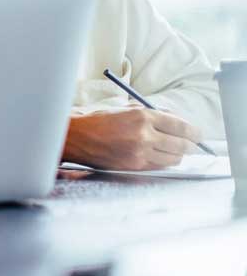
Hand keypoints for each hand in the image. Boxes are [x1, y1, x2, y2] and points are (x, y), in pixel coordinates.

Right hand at [63, 107, 204, 169]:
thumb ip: (150, 113)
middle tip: (193, 144)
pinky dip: (164, 162)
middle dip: (190, 145)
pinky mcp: (133, 166)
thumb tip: (174, 121)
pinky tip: (161, 156)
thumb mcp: (125, 109)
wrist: (76, 138)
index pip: (180, 125)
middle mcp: (143, 135)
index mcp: (142, 116)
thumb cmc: (98, 121)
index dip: (193, 131)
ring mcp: (139, 153)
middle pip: (181, 144)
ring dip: (178, 155)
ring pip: (172, 158)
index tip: (198, 134)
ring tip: (176, 151)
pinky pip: (159, 166)